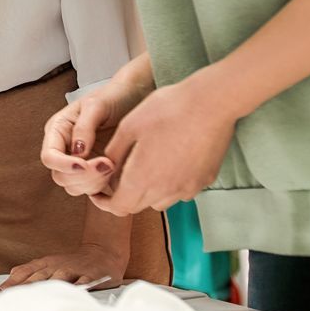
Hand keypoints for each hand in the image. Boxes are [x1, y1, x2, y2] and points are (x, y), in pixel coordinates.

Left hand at [0, 243, 126, 288]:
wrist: (101, 252)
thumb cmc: (71, 262)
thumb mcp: (49, 262)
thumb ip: (31, 270)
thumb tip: (11, 276)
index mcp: (46, 263)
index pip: (26, 272)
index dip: (14, 281)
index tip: (3, 291)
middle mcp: (57, 266)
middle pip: (39, 277)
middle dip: (26, 288)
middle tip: (14, 299)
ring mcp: (74, 270)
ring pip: (58, 279)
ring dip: (47, 288)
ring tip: (36, 300)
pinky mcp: (90, 275)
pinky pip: (83, 282)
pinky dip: (77, 288)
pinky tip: (71, 295)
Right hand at [41, 69, 152, 197]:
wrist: (135, 97)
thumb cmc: (114, 96)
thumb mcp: (96, 105)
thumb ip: (84, 127)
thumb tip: (77, 152)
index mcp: (58, 131)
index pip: (49, 157)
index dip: (63, 165)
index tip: (84, 164)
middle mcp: (65, 149)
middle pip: (60, 177)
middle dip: (83, 176)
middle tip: (108, 164)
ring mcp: (80, 163)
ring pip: (75, 187)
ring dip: (94, 183)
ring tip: (113, 165)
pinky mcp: (96, 172)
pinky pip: (93, 190)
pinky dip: (103, 188)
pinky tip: (117, 173)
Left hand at [91, 74, 238, 216]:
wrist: (211, 103)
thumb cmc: (167, 110)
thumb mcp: (129, 127)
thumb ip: (115, 153)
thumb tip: (107, 168)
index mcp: (143, 178)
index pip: (120, 207)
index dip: (105, 203)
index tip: (98, 194)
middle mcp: (166, 190)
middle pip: (139, 205)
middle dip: (125, 196)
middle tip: (119, 177)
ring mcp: (189, 187)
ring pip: (161, 201)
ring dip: (148, 192)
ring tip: (144, 167)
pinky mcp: (204, 180)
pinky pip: (181, 191)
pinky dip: (170, 185)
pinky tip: (169, 162)